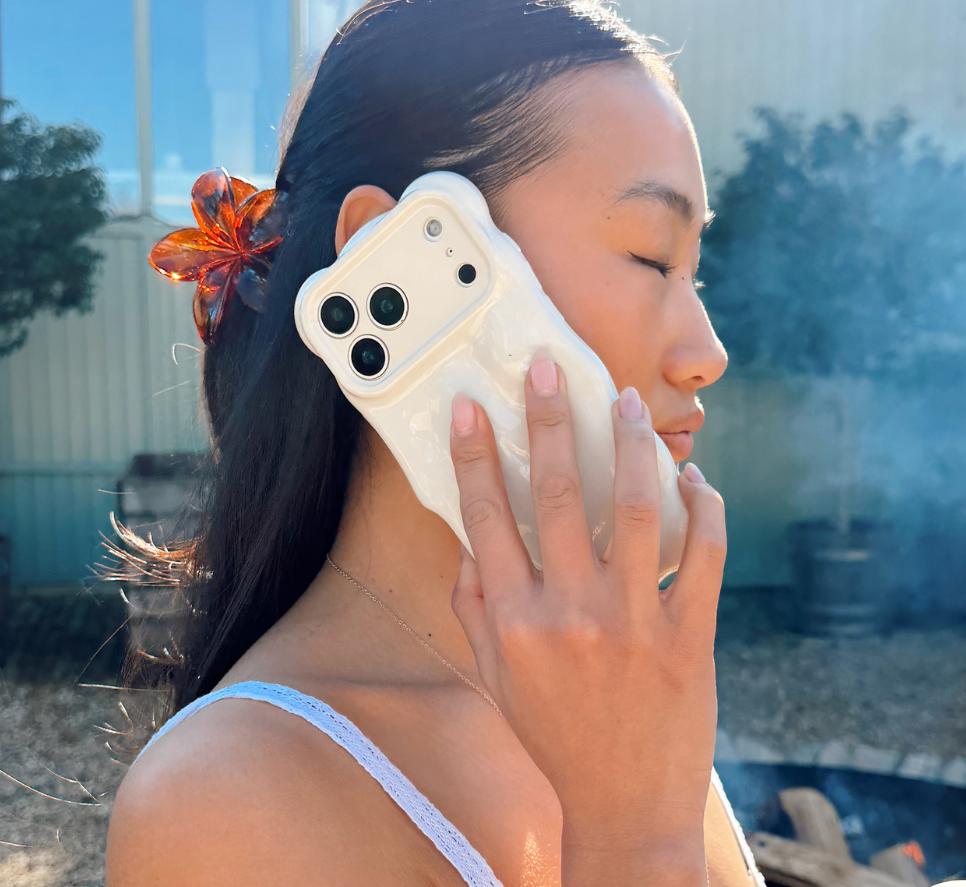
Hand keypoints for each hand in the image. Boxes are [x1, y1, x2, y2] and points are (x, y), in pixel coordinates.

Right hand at [449, 357, 725, 885]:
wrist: (623, 805)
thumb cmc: (553, 735)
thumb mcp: (493, 676)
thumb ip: (474, 607)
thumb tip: (469, 543)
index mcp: (515, 619)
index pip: (486, 516)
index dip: (476, 454)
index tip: (471, 406)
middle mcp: (571, 611)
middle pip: (560, 493)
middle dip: (551, 420)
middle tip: (548, 369)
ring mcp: (635, 621)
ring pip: (639, 508)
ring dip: (632, 445)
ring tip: (626, 402)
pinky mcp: (690, 636)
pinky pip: (705, 555)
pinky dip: (704, 507)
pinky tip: (691, 475)